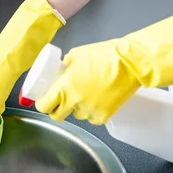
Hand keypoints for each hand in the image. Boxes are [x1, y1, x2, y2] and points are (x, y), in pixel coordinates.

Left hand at [36, 15, 172, 123]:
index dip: (42, 104)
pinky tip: (98, 99)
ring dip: (77, 108)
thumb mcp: (77, 54)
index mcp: (65, 87)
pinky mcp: (104, 116)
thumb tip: (62, 70)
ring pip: (76, 116)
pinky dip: (93, 111)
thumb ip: (65, 66)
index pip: (43, 106)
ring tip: (87, 94)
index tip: (44, 100)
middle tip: (62, 100)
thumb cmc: (104, 55)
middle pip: (57, 116)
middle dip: (57, 109)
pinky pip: (92, 118)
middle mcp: (75, 102)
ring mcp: (90, 111)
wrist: (130, 63)